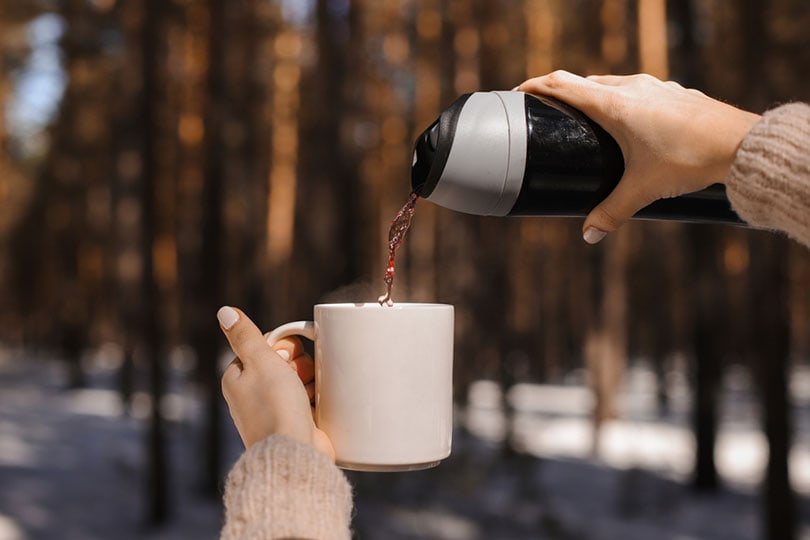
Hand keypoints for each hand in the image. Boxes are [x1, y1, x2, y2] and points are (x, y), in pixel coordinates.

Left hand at [218, 306, 334, 459]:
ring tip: (309, 393)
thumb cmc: (275, 407)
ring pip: (298, 379)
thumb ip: (245, 335)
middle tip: (298, 377)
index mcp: (237, 379)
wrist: (295, 453)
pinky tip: (317, 403)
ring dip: (309, 381)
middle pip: (283, 361)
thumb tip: (224, 311)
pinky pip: (308, 399)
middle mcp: (251, 396)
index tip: (286, 357)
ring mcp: (273, 411)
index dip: (281, 347)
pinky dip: (315, 398)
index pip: (264, 346)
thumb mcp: (260, 361)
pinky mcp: (293, 423)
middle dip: (298, 364)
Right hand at [516, 71, 760, 242]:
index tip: (521, 92)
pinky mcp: (674, 93)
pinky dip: (622, 101)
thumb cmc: (690, 159)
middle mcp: (632, 88)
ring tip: (588, 119)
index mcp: (615, 105)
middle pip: (585, 82)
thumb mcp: (644, 189)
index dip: (537, 85)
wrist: (742, 144)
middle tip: (550, 111)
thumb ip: (612, 212)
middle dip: (563, 93)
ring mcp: (656, 87)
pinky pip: (637, 90)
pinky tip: (632, 124)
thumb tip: (589, 235)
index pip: (563, 84)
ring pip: (612, 84)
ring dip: (594, 95)